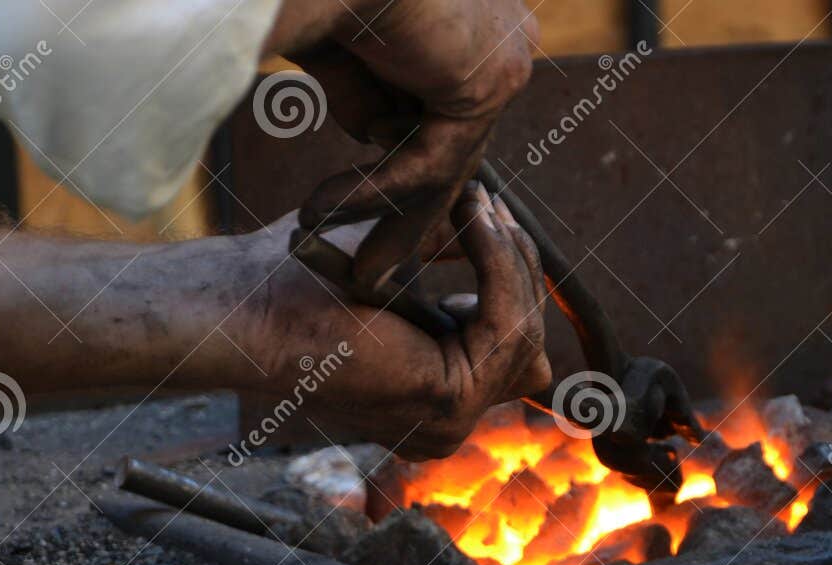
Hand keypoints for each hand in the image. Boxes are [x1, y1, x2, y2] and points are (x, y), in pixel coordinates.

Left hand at [233, 187, 549, 457]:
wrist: (257, 302)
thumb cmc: (303, 281)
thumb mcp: (398, 258)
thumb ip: (449, 253)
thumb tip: (498, 217)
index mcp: (432, 401)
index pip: (515, 352)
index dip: (512, 281)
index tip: (492, 216)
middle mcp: (444, 424)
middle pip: (531, 347)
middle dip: (518, 268)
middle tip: (492, 205)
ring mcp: (450, 422)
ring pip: (526, 335)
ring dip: (510, 260)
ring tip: (482, 205)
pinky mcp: (450, 399)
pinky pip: (508, 327)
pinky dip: (500, 266)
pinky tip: (477, 221)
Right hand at [267, 0, 537, 295]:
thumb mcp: (343, 50)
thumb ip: (368, 93)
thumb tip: (376, 138)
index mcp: (473, 21)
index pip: (446, 115)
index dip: (408, 179)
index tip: (374, 222)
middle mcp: (502, 34)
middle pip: (454, 147)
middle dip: (412, 220)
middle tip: (380, 273)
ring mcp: (506, 54)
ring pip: (447, 161)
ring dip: (392, 221)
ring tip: (357, 271)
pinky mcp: (493, 76)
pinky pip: (434, 156)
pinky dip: (378, 190)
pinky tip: (325, 210)